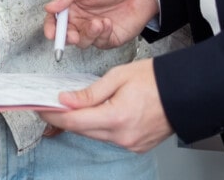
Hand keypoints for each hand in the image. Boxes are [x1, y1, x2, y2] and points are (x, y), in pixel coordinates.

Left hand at [39, 59, 172, 152]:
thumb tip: (66, 100)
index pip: (74, 121)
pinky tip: (96, 113)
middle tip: (50, 104)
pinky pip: (109, 137)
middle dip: (64, 118)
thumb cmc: (155, 79)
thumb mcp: (118, 76)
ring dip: (82, 122)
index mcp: (117, 117)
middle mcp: (123, 136)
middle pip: (82, 130)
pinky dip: (99, 126)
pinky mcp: (136, 146)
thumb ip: (90, 92)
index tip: (39, 106)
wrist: (185, 92)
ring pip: (94, 135)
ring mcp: (130, 144)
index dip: (52, 114)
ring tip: (72, 106)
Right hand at [43, 0, 157, 50]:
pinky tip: (108, 23)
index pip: (56, 19)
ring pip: (83, 42)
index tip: (51, 33)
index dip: (51, 28)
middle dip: (67, 38)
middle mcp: (81, 19)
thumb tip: (49, 6)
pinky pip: (100, 43)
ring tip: (98, 22)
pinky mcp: (108, 38)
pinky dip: (102, 35)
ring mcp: (95, 30)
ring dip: (88, 34)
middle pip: (66, 35)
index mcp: (73, 5)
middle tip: (73, 35)